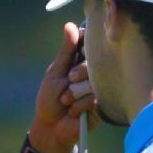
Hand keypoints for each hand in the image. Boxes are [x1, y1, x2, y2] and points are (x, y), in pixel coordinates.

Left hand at [30, 22, 96, 152]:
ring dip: (74, 94)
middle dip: (76, 75)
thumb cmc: (49, 98)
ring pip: (93, 82)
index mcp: (82, 62)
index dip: (85, 49)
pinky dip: (78, 106)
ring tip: (66, 102)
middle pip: (94, 63)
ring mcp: (101, 89)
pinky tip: (74, 112)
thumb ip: (65, 51)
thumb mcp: (55, 72)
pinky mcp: (103, 106)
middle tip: (68, 83)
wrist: (51, 126)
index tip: (75, 57)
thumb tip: (69, 25)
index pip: (91, 45)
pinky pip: (94, 99)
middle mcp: (94, 73)